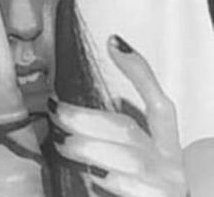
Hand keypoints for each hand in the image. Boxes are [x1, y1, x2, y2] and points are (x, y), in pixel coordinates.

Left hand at [49, 35, 187, 196]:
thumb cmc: (138, 188)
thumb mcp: (131, 156)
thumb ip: (108, 130)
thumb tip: (82, 84)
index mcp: (165, 145)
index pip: (159, 103)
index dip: (139, 71)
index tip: (113, 42)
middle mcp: (169, 163)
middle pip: (128, 129)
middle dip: (86, 118)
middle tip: (55, 111)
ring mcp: (165, 186)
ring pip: (129, 160)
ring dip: (90, 149)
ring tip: (62, 145)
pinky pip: (132, 191)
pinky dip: (109, 185)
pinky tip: (88, 180)